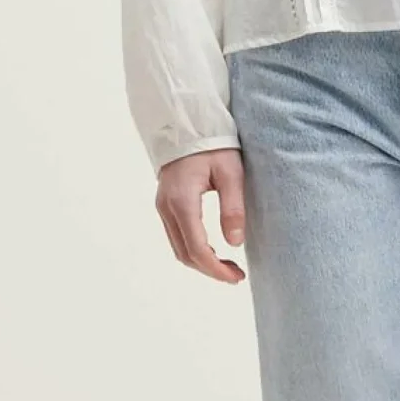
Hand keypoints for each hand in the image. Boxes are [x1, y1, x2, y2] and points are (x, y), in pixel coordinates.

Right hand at [155, 148, 247, 283]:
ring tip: (228, 267)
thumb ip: (233, 208)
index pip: (197, 248)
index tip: (236, 277)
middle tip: (236, 276)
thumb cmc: (213, 144)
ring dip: (201, 262)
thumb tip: (235, 243)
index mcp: (182, 201)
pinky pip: (176, 236)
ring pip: (178, 247)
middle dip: (210, 270)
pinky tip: (213, 251)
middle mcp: (167, 207)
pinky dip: (193, 249)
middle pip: (184, 254)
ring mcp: (163, 206)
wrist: (188, 123)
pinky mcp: (165, 204)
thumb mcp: (231, 173)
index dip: (216, 269)